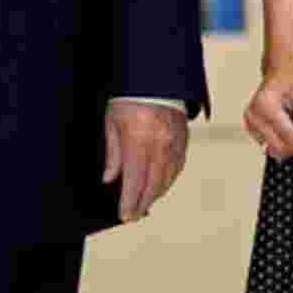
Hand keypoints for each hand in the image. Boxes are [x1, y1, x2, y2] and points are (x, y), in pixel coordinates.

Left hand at [102, 102, 188, 222]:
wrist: (155, 77)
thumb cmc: (129, 99)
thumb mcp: (112, 123)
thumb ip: (113, 154)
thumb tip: (109, 179)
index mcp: (137, 139)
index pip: (134, 180)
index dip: (129, 201)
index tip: (124, 215)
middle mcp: (158, 143)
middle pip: (152, 184)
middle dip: (142, 203)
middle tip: (133, 215)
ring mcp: (174, 142)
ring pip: (167, 178)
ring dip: (155, 194)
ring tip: (145, 203)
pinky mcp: (183, 139)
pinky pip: (178, 166)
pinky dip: (168, 180)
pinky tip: (160, 186)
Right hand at [243, 62, 292, 167]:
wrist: (279, 70)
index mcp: (265, 104)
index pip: (287, 134)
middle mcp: (253, 115)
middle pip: (279, 147)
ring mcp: (249, 123)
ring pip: (274, 150)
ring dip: (291, 147)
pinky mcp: (251, 128)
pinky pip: (270, 146)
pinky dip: (283, 143)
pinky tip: (291, 130)